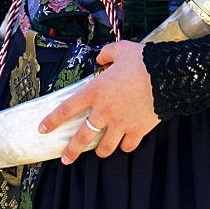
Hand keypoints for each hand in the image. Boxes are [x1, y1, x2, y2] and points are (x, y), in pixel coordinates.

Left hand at [38, 40, 158, 164]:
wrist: (167, 75)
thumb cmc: (142, 61)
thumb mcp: (121, 49)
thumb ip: (106, 54)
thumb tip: (100, 59)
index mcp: (96, 91)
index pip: (67, 108)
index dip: (53, 120)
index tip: (42, 129)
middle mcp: (104, 111)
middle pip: (82, 137)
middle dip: (71, 151)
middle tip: (66, 159)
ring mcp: (121, 123)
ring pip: (105, 147)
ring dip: (100, 149)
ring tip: (99, 150)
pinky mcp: (137, 130)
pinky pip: (127, 146)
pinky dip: (125, 145)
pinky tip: (124, 142)